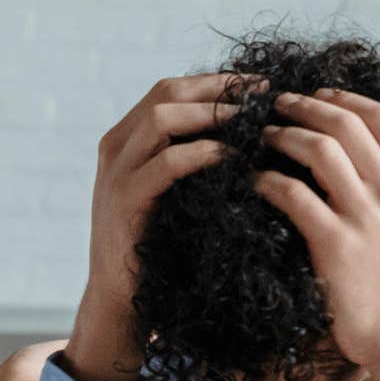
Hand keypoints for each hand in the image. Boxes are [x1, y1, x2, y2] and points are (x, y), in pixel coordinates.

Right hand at [66, 74, 249, 380]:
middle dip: (219, 90)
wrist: (122, 297)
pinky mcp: (125, 199)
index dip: (216, 82)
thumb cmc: (157, 244)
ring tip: (252, 123)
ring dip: (213, 115)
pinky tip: (233, 158)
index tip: (259, 86)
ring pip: (164, 118)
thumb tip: (244, 128)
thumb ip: (187, 157)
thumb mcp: (169, 192)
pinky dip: (203, 154)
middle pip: (167, 93)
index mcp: (124, 138)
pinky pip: (168, 162)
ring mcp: (116, 172)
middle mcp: (115, 147)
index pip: (171, 89)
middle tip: (264, 96)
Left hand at [253, 89, 379, 380]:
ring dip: (283, 135)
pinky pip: (292, 194)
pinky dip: (268, 180)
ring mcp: (366, 216)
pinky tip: (255, 180)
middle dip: (306, 106)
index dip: (346, 98)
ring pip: (318, 150)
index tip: (321, 94)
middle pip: (346, 124)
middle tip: (278, 103)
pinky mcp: (334, 244)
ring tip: (262, 136)